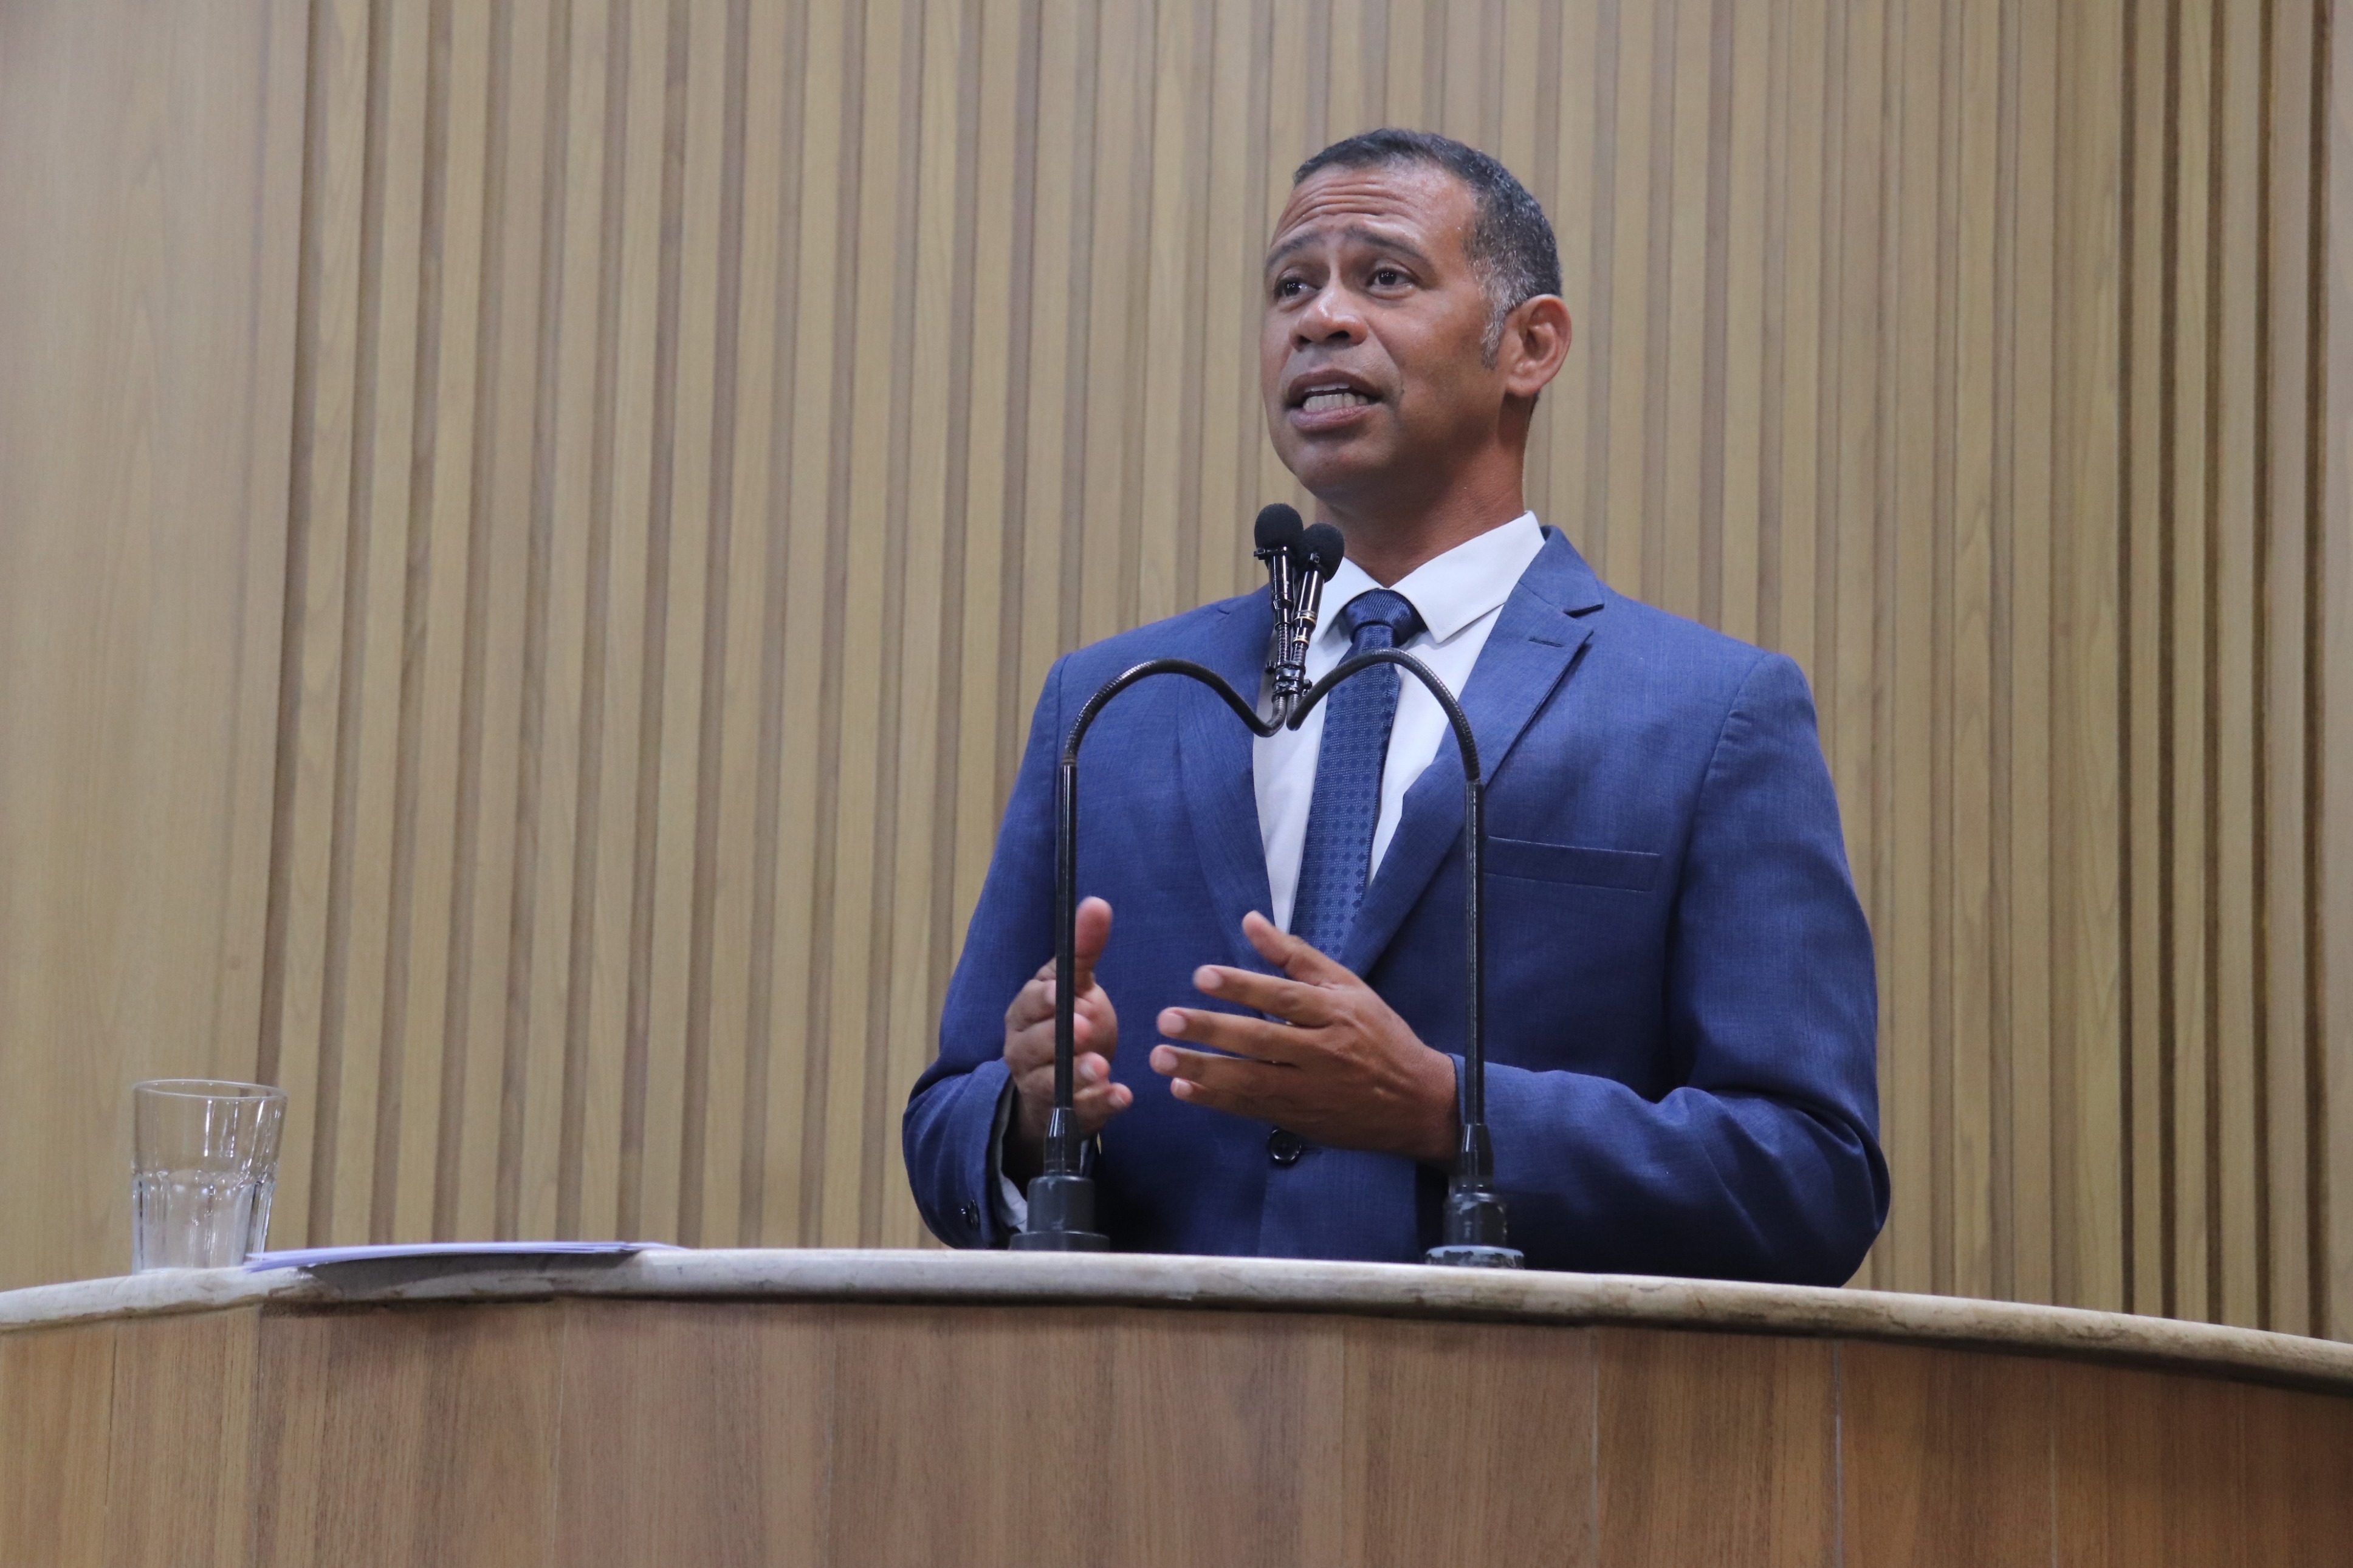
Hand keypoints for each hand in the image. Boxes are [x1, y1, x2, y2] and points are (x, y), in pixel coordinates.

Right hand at [1001, 896, 1129, 1182]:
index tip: (1063, 994)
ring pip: (1051, 1082)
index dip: (1044, 1001)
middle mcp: (1025, 1050)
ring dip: (1077, 1074)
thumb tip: (1097, 902)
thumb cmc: (1066, 1023)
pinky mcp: (1066, 1114)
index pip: (1029, 1004)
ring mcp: (1042, 1085)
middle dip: (1056, 1038)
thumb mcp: (1076, 986)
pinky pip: (1080, 1112)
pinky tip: (1122, 1095)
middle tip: (1083, 1030)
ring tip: (1102, 1068)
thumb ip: (1085, 949)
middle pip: (1032, 1046)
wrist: (1060, 1084)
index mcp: (1026, 1013)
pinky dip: (1100, 1104)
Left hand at [1148, 912, 1458, 1163]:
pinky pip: (1252, 1108)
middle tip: (1168, 1019)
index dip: (1243, 986)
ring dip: (1203, 1070)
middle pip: (1261, 1040)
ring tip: (1162, 1059)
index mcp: (1336, 1012)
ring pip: (1251, 1080)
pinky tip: (1184, 1089)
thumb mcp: (1348, 987)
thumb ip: (1295, 956)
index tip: (1202, 976)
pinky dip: (1216, 1100)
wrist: (1415, 1102)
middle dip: (1212, 1031)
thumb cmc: (1378, 1036)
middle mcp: (1323, 1051)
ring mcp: (1310, 1089)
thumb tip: (1251, 920)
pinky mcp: (1299, 1117)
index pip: (1284, 997)